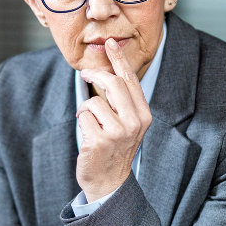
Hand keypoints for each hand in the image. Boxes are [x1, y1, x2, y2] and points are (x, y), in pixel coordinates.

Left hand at [77, 39, 152, 202]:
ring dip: (85, 108)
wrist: (109, 182)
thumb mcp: (126, 124)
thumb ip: (122, 102)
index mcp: (144, 115)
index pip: (131, 80)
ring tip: (88, 121)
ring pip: (95, 101)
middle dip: (96, 75)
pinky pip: (84, 116)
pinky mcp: (101, 140)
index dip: (119, 59)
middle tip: (85, 74)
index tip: (109, 43)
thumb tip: (107, 72)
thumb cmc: (115, 149)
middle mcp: (135, 122)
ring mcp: (118, 132)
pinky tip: (87, 134)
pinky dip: (82, 121)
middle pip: (114, 84)